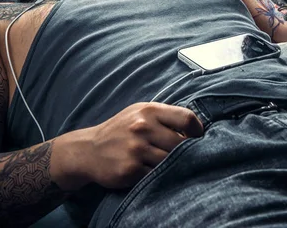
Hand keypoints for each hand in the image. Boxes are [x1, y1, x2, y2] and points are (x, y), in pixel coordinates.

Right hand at [52, 102, 203, 189]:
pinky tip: (155, 173)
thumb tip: (196, 129)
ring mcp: (135, 149)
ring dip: (173, 165)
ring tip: (171, 165)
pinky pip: (156, 175)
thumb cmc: (121, 130)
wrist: (88, 149)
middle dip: (186, 152)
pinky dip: (159, 176)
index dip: (198, 131)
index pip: (186, 118)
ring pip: (170, 161)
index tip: (197, 139)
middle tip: (187, 156)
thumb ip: (165, 117)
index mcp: (149, 111)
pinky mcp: (129, 170)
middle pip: (180, 144)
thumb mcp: (140, 113)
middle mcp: (142, 128)